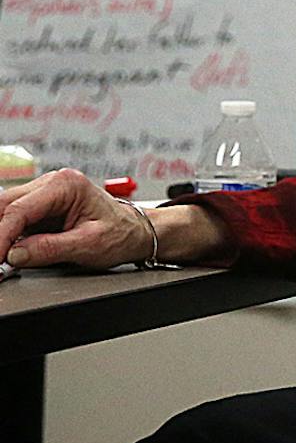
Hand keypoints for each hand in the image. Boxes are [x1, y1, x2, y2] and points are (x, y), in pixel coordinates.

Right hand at [0, 169, 154, 270]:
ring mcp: (44, 194)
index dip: (1, 236)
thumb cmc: (121, 233)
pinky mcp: (40, 208)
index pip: (19, 210)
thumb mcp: (89, 244)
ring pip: (5, 211)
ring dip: (1, 235)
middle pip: (5, 206)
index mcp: (66, 185)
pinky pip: (14, 220)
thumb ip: (50, 248)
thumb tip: (15, 254)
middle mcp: (52, 183)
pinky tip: (8, 252)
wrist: (135, 231)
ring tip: (3, 259)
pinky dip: (7, 237)